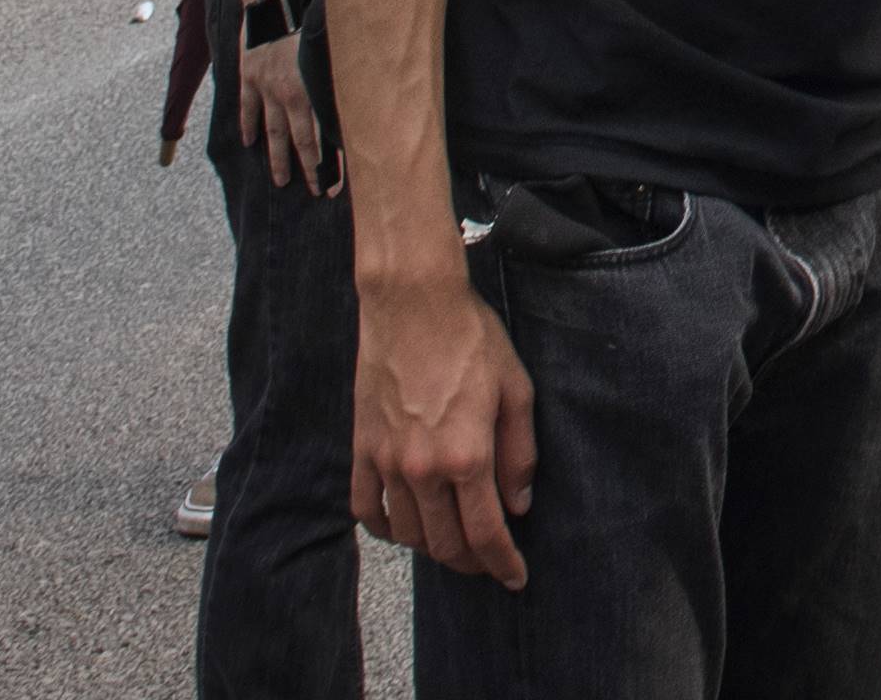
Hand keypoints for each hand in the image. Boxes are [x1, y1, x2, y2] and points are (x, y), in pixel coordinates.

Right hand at [237, 27, 332, 192]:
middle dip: (309, 169)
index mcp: (315, 88)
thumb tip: (374, 96)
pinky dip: (249, 127)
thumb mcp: (337, 46)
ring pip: (273, 132)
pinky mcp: (249, 77)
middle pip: (301, 141)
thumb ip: (347, 74)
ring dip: (278, 158)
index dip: (333, 163)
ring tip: (281, 181)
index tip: (338, 186)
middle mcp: (291, 93)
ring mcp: (267, 87)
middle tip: (316, 192)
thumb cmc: (313, 16)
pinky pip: (248, 109)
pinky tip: (250, 143)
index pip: (327, 135)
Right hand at [349, 250, 536, 582]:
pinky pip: (365, 509)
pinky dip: (385, 528)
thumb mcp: (517, 390)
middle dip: (471, 562)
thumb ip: (520, 455)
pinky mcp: (361, 448)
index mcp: (467, 456)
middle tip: (488, 563)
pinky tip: (404, 526)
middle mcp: (423, 468)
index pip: (486, 534)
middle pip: (445, 544)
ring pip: (407, 533)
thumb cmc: (471, 338)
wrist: (412, 302)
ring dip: (432, 548)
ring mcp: (386, 462)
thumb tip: (519, 506)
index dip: (502, 564)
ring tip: (453, 541)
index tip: (515, 577)